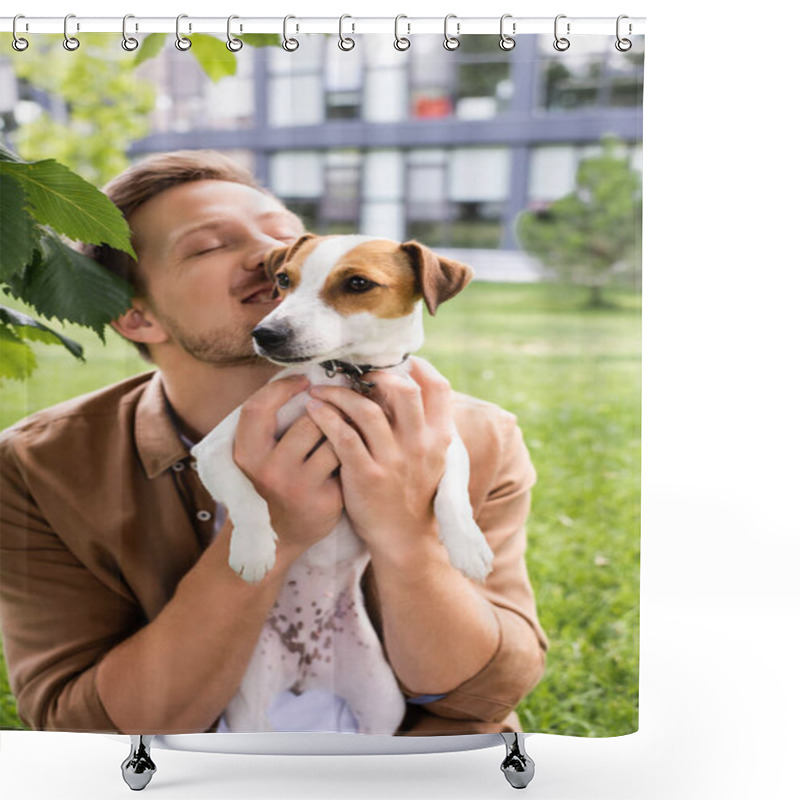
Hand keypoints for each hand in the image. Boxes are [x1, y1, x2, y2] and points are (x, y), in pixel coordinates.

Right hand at [233, 375, 343, 559]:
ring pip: (334, 439)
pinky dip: (350, 455)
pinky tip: (352, 456)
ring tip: (348, 428)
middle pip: (309, 420)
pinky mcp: (325, 501)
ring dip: (343, 430)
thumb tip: (302, 379)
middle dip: (328, 409)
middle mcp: (269, 471)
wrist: (278, 539)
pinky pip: (347, 462)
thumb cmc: (271, 485)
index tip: (303, 380)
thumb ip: (271, 425)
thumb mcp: (258, 456)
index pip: (258, 408)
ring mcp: (298, 487)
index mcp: (246, 454)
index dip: (281, 388)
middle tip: (339, 404)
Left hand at [305, 357, 452, 563]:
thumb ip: (422, 426)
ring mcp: (394, 461)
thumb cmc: (412, 493)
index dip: (419, 368)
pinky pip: (343, 436)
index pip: (439, 389)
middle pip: (404, 391)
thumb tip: (402, 387)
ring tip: (322, 391)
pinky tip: (314, 410)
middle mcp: (420, 445)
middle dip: (376, 375)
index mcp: (440, 438)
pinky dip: (326, 418)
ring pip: (366, 410)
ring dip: (340, 394)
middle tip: (355, 376)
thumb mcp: (431, 459)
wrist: (403, 539)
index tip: (397, 361)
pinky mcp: (367, 476)